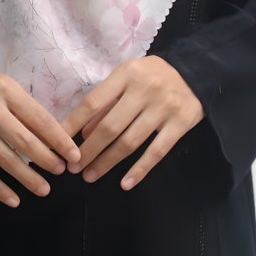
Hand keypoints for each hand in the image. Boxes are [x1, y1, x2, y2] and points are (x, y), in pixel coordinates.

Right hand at [0, 67, 81, 207]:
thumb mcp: (2, 86)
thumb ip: (23, 108)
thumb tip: (51, 136)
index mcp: (5, 90)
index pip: (38, 118)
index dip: (58, 139)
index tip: (73, 155)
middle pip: (24, 141)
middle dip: (46, 159)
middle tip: (61, 171)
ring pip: (4, 159)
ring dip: (27, 177)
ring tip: (44, 189)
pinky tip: (13, 200)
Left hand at [61, 55, 203, 189]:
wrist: (195, 72)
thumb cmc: (152, 75)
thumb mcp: (127, 77)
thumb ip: (106, 101)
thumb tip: (82, 133)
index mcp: (126, 74)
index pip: (93, 102)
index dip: (74, 124)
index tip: (60, 142)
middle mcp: (144, 90)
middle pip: (110, 127)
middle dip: (89, 150)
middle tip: (74, 168)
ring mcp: (163, 107)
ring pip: (130, 142)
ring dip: (108, 162)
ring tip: (91, 176)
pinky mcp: (181, 123)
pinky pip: (157, 152)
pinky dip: (140, 170)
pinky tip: (125, 183)